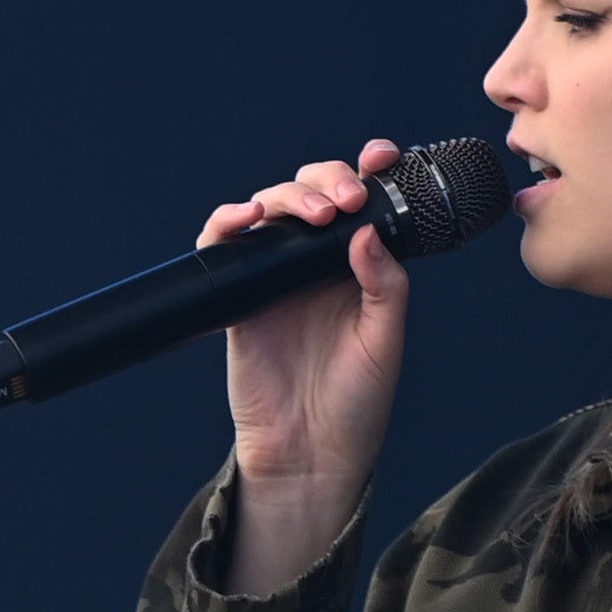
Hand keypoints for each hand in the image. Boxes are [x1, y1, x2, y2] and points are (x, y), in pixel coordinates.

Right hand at [206, 141, 410, 593]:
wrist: (311, 454)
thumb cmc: (358, 403)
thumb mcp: (386, 340)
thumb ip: (386, 283)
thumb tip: (367, 230)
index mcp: (359, 266)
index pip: (363, 202)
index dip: (369, 171)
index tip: (383, 158)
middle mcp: (316, 264)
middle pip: (313, 193)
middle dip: (329, 180)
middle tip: (347, 200)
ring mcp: (274, 276)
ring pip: (271, 208)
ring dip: (289, 196)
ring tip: (313, 215)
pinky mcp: (237, 296)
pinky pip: (224, 246)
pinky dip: (228, 222)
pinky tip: (246, 218)